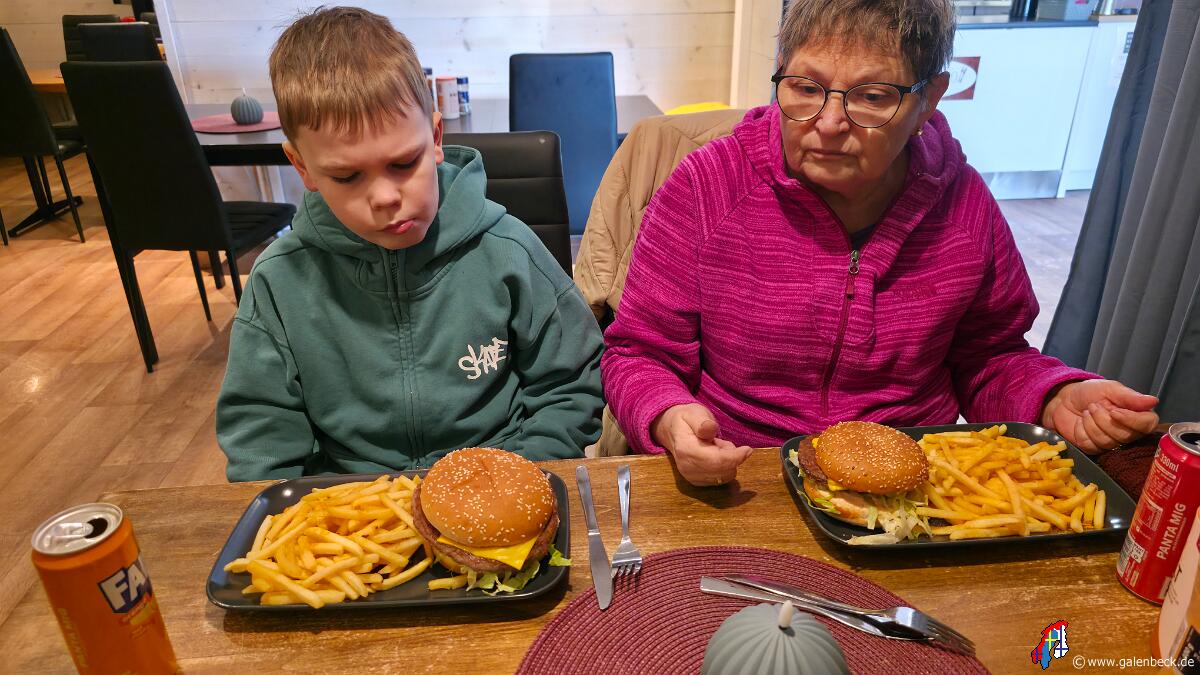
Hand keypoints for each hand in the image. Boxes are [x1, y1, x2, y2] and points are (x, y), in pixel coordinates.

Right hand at [651, 403, 753, 485]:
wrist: (672, 430)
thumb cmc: (687, 419)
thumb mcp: (695, 413)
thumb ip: (703, 422)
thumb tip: (710, 429)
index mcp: (686, 449)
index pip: (716, 461)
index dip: (735, 457)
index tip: (748, 449)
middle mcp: (687, 467)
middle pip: (722, 471)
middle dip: (731, 457)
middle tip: (722, 442)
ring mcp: (691, 477)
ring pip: (724, 477)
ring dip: (728, 462)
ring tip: (717, 447)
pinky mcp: (696, 482)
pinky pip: (720, 479)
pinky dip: (724, 468)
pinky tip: (715, 456)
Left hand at [1041, 380, 1158, 452]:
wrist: (1064, 399)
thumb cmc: (1090, 392)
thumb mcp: (1109, 388)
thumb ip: (1129, 396)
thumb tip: (1153, 401)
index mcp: (1137, 415)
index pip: (1147, 425)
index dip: (1131, 420)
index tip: (1114, 411)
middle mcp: (1128, 431)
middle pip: (1125, 436)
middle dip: (1104, 419)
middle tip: (1093, 406)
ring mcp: (1111, 442)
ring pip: (1107, 442)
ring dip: (1091, 423)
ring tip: (1087, 412)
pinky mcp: (1094, 448)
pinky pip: (1090, 445)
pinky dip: (1081, 431)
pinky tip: (1080, 423)